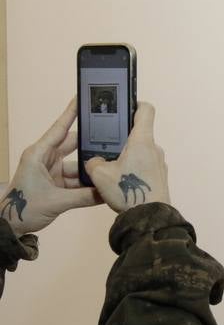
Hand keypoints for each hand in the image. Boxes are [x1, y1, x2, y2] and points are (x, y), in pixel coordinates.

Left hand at [0, 99, 98, 235]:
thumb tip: (107, 193)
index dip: (71, 113)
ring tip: (111, 167)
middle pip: (73, 146)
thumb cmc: (23, 208)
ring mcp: (52, 171)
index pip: (59, 129)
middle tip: (112, 139)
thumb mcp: (55, 202)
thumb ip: (84, 197)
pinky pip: (76, 180)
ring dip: (91, 170)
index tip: (82, 98)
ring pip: (77, 166)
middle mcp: (46, 158)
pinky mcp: (56, 184)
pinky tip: (102, 185)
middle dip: (91, 144)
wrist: (10, 226)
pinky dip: (87, 184)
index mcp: (39, 154)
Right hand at [86, 103, 169, 212]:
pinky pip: (145, 166)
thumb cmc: (127, 192)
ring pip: (141, 152)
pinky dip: (134, 169)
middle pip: (139, 133)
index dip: (135, 104)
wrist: (148, 217)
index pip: (145, 110)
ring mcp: (159, 163)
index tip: (124, 106)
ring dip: (127, 156)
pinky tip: (121, 181)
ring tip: (112, 168)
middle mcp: (154, 148)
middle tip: (106, 145)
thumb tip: (96, 161)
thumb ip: (93, 162)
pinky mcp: (160, 177)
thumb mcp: (100, 175)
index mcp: (142, 140)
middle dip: (122, 138)